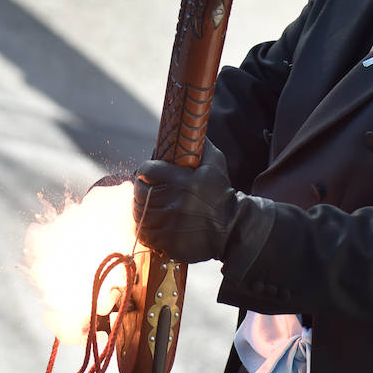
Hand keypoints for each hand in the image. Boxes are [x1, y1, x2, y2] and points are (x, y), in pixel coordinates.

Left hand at [133, 139, 250, 263]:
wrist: (232, 228)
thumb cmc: (221, 192)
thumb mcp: (215, 162)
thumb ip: (199, 145)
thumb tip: (187, 129)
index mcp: (182, 181)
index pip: (147, 170)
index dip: (146, 170)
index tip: (149, 172)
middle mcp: (174, 203)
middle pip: (140, 192)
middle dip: (142, 188)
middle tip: (147, 189)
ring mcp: (170, 225)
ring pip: (139, 213)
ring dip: (142, 209)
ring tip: (150, 206)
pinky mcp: (168, 243)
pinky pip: (145, 234)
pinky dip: (145, 228)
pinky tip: (153, 223)